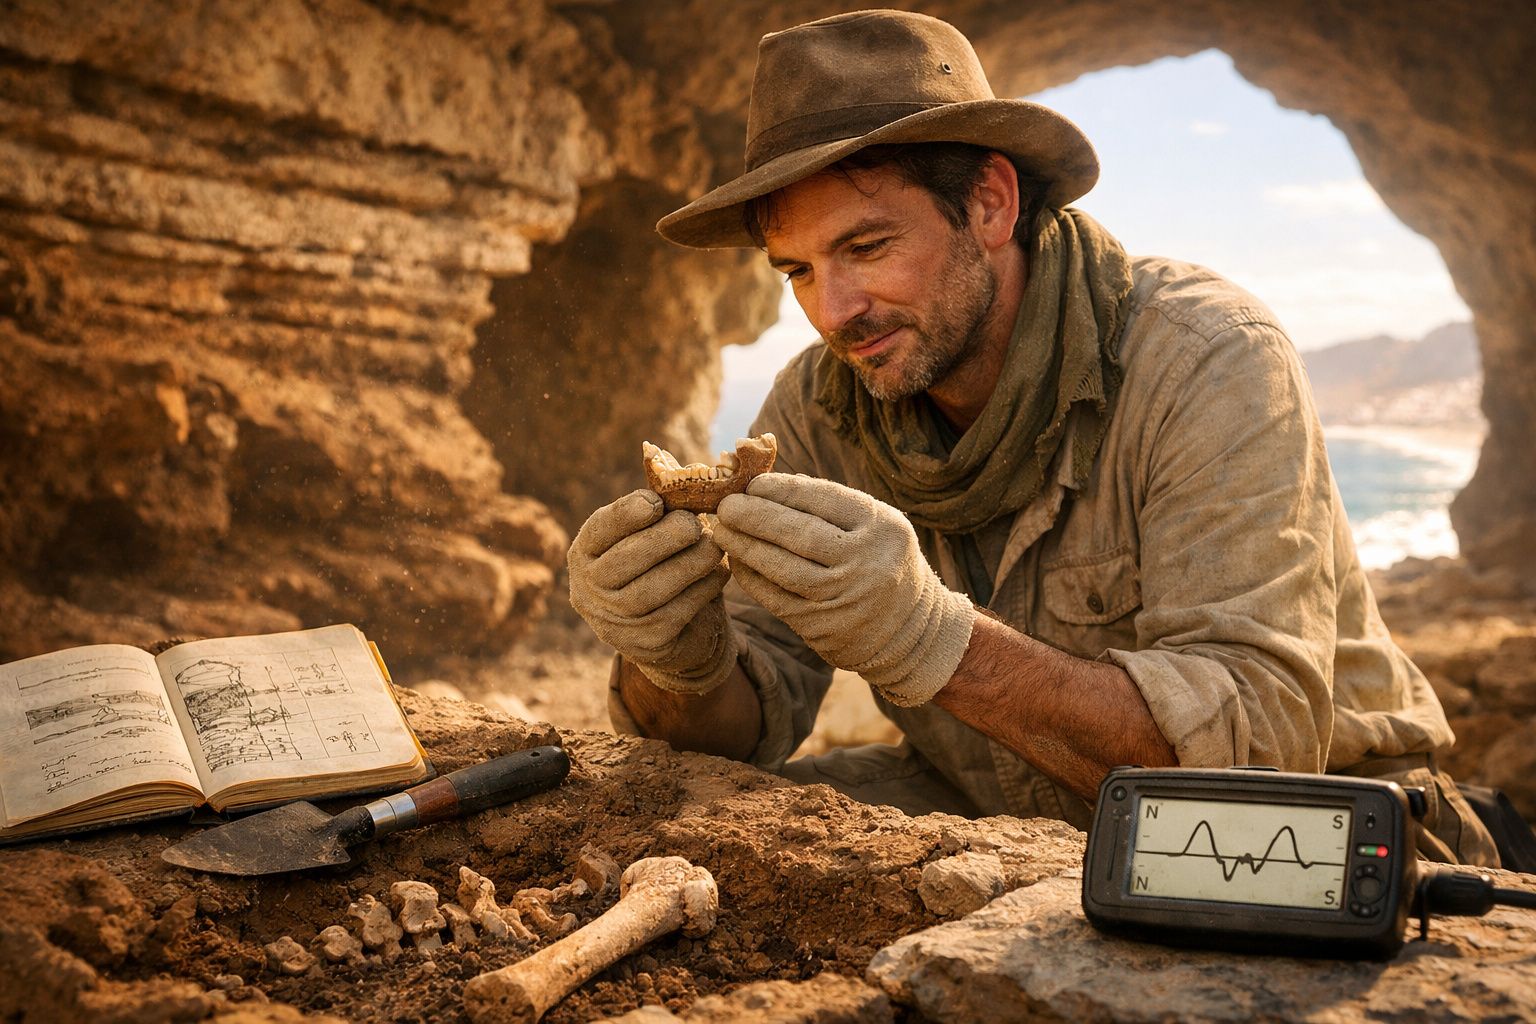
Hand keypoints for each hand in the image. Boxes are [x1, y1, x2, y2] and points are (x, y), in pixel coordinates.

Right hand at [567, 490, 738, 693]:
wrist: (673, 631)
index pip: (599, 530)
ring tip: (715, 546)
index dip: (625, 514)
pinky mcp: (646, 643)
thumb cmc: (659, 565)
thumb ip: (660, 508)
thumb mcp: (648, 535)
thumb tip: (692, 471)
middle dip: (664, 538)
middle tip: (694, 524)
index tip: (655, 502)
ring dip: (690, 563)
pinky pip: (678, 611)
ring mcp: (615, 621)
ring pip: (652, 589)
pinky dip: (703, 588)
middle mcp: (589, 589)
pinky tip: (720, 572)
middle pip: (624, 561)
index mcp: (584, 553)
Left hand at [713, 474, 974, 706]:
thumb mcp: (874, 526)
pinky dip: (751, 577)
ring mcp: (845, 598)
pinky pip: (776, 598)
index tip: (751, 483)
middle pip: (799, 533)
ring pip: (782, 567)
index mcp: (882, 526)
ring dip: (744, 546)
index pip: (822, 499)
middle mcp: (867, 562)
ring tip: (721, 530)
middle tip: (725, 504)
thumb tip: (766, 482)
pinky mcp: (823, 627)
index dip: (780, 489)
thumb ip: (829, 505)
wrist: (911, 633)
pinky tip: (735, 560)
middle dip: (754, 516)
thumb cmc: (881, 563)